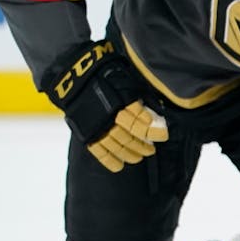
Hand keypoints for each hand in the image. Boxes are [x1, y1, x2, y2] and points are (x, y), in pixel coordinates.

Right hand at [45, 41, 167, 172]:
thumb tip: (160, 114)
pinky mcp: (85, 130)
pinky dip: (109, 159)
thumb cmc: (108, 74)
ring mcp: (96, 124)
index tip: (164, 136)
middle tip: (151, 149)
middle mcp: (109, 115)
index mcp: (122, 101)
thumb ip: (142, 98)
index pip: (141, 122)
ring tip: (139, 157)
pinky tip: (119, 166)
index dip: (154, 131)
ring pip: (116, 144)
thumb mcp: (129, 81)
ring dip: (130, 153)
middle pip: (130, 137)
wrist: (75, 74)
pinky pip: (97, 149)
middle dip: (143, 146)